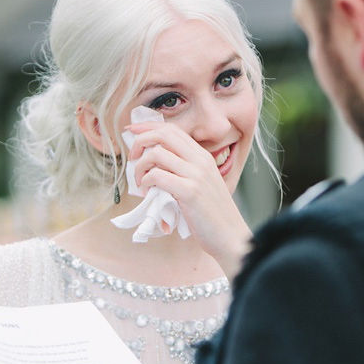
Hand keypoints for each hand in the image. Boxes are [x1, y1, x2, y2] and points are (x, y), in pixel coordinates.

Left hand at [127, 120, 251, 279]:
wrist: (231, 236)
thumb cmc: (212, 215)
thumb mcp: (201, 184)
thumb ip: (183, 171)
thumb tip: (153, 164)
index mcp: (203, 157)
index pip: (172, 130)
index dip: (148, 127)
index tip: (132, 131)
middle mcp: (200, 161)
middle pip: (163, 134)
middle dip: (140, 141)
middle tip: (132, 158)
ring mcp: (196, 175)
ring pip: (156, 154)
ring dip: (140, 167)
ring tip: (141, 182)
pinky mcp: (190, 192)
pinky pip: (158, 176)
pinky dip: (146, 181)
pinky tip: (148, 192)